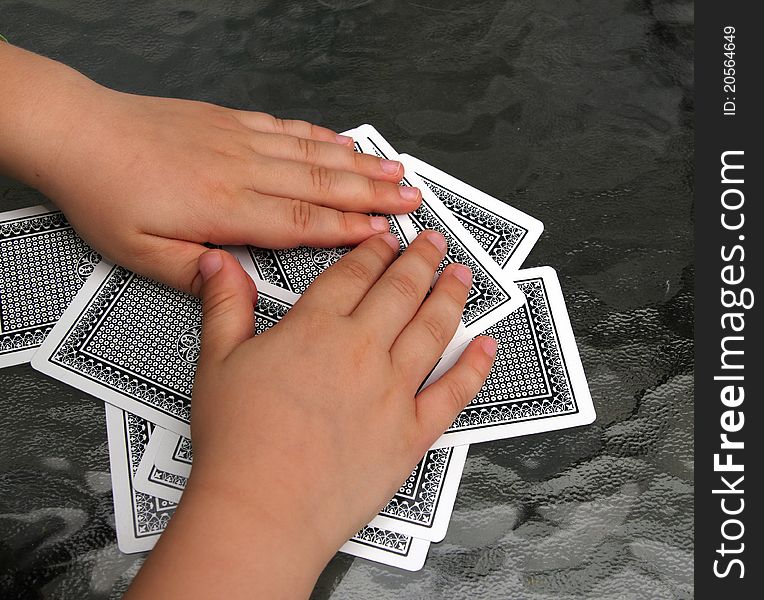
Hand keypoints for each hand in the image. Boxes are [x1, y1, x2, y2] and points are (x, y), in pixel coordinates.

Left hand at [0, 44, 421, 293]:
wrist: (78, 132)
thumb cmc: (104, 193)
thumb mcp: (139, 253)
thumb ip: (195, 274)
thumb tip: (234, 283)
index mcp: (224, 208)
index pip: (300, 222)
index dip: (347, 229)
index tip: (382, 233)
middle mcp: (241, 170)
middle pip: (320, 183)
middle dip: (372, 193)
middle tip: (410, 198)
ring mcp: (238, 140)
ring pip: (312, 153)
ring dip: (357, 163)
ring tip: (393, 169)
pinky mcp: (229, 121)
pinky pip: (286, 128)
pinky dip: (320, 135)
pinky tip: (341, 140)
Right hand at [127, 233, 496, 598]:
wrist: (262, 511)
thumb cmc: (237, 443)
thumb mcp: (217, 362)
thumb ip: (225, 305)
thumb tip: (217, 259)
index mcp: (316, 329)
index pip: (354, 275)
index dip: (374, 252)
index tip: (388, 239)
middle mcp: (362, 350)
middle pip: (401, 292)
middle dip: (422, 260)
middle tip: (437, 241)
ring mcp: (393, 391)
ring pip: (433, 330)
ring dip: (451, 298)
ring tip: (463, 277)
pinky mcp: (412, 432)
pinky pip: (453, 392)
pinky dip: (475, 366)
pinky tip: (487, 346)